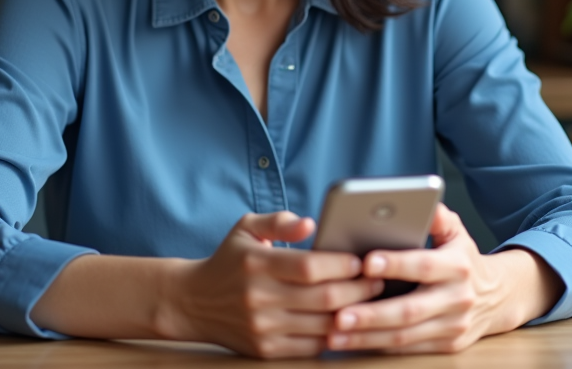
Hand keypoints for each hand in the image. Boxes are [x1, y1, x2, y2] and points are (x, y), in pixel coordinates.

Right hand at [161, 211, 384, 358]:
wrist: (193, 302)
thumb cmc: (229, 259)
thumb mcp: (246, 228)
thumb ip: (279, 220)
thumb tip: (310, 223)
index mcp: (257, 263)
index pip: (309, 267)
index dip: (342, 264)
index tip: (361, 260)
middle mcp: (259, 298)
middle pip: (324, 298)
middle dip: (359, 289)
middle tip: (378, 280)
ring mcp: (263, 327)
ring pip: (322, 326)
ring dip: (352, 315)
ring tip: (370, 302)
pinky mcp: (265, 350)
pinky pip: (311, 348)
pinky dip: (334, 337)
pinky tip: (347, 324)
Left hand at [325, 204, 564, 353]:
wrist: (498, 297)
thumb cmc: (462, 258)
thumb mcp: (457, 233)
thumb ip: (438, 217)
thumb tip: (425, 201)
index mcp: (458, 266)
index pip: (424, 265)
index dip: (396, 264)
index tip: (365, 263)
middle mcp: (457, 299)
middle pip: (410, 310)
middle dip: (372, 314)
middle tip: (338, 315)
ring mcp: (453, 326)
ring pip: (406, 336)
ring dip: (368, 337)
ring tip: (335, 335)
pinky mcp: (447, 346)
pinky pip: (409, 350)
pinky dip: (379, 347)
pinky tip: (353, 344)